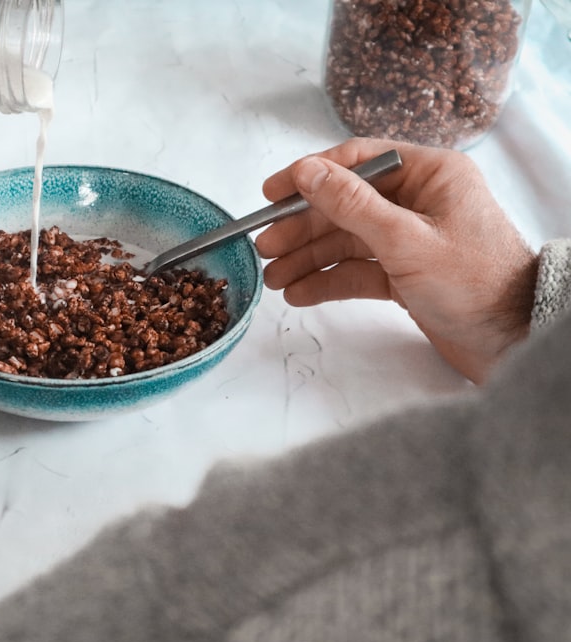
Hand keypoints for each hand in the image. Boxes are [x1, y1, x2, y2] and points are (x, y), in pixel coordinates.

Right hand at [255, 138, 538, 383]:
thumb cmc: (476, 283)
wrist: (514, 341)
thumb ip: (351, 204)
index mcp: (430, 175)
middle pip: (344, 205)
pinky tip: (300, 293)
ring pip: (346, 241)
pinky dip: (328, 280)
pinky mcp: (405, 275)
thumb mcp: (406, 240)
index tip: (272, 194)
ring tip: (274, 278)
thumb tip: (307, 172)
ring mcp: (410, 239)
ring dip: (308, 258)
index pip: (357, 161)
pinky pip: (357, 270)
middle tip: (266, 246)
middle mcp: (419, 202)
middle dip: (302, 228)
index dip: (310, 175)